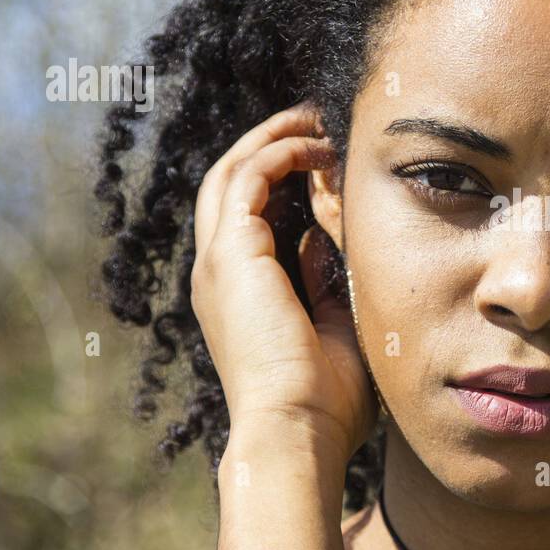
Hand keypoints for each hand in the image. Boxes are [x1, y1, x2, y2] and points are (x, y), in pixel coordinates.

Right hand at [190, 101, 377, 463]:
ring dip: (274, 138)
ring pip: (233, 172)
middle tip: (314, 120)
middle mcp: (218, 274)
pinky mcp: (233, 256)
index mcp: (237, 294)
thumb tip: (320, 243)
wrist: (297, 431)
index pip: (247, 216)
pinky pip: (248, 180)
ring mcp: (219, 263)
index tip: (323, 158)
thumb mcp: (331, 328)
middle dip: (270, 143)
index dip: (279, 178)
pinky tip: (317, 148)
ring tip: (316, 119)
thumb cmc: (324, 401)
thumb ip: (322, 284)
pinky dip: (280, 154)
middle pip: (230, 183)